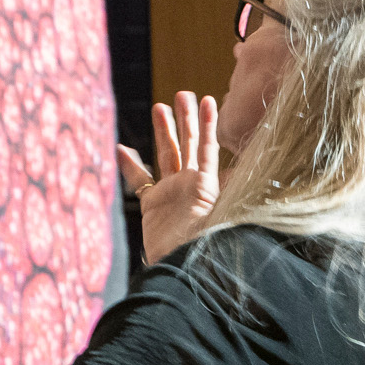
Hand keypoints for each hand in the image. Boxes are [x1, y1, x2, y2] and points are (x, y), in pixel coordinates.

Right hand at [117, 91, 220, 265]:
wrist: (184, 270)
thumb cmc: (210, 245)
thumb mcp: (226, 216)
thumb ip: (231, 192)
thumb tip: (242, 170)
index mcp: (209, 185)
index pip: (209, 148)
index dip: (208, 124)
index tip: (209, 100)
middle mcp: (191, 186)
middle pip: (188, 145)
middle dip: (185, 119)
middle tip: (182, 94)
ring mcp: (171, 193)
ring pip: (166, 154)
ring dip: (164, 131)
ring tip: (160, 106)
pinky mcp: (152, 205)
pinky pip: (140, 180)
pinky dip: (130, 165)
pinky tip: (122, 148)